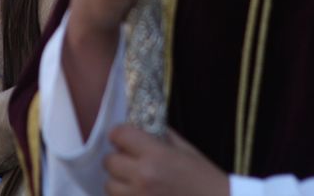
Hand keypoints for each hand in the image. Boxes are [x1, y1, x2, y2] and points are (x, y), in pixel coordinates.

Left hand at [105, 126, 227, 195]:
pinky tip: (140, 193)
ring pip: (109, 186)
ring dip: (118, 182)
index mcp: (155, 155)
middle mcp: (143, 177)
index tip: (124, 138)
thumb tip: (139, 124)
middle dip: (118, 159)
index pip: (119, 134)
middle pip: (109, 162)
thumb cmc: (204, 179)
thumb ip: (160, 135)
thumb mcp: (185, 150)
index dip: (120, 134)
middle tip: (131, 161)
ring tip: (135, 182)